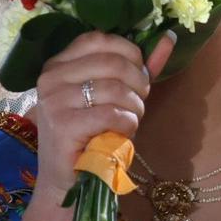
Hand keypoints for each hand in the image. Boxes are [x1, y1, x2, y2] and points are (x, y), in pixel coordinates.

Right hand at [30, 31, 174, 199]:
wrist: (68, 182)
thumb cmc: (93, 136)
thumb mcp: (115, 96)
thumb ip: (138, 68)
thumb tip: (169, 39)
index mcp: (59, 64)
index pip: (99, 39)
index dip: (129, 53)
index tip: (139, 77)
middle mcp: (51, 77)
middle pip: (112, 63)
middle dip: (138, 84)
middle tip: (138, 104)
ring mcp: (54, 101)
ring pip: (114, 89)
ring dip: (134, 108)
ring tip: (130, 121)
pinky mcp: (62, 125)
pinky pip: (110, 114)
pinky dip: (126, 124)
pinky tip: (121, 135)